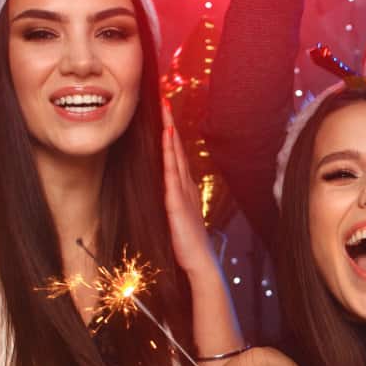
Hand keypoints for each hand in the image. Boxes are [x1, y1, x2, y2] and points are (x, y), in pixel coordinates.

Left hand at [161, 98, 219, 278]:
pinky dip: (169, 155)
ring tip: (165, 112)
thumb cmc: (188, 245)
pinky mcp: (178, 204)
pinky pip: (172, 174)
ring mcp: (183, 193)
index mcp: (185, 190)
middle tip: (165, 101)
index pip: (176, 157)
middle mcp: (186, 186)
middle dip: (171, 125)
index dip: (170, 135)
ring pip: (175, 157)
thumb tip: (164, 193)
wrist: (201, 264)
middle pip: (177, 150)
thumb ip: (172, 203)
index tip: (165, 114)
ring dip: (170, 134)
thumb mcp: (178, 219)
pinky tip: (166, 141)